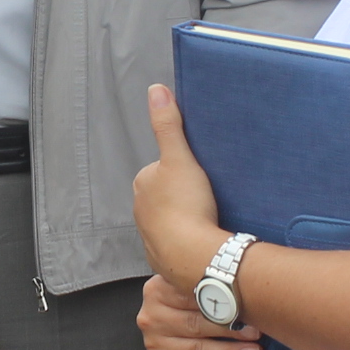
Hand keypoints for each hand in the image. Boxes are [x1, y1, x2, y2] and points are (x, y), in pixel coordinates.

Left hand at [131, 82, 227, 291]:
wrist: (194, 256)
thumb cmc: (186, 206)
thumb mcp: (180, 157)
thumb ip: (168, 124)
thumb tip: (156, 90)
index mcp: (143, 184)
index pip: (160, 171)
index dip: (180, 170)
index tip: (198, 175)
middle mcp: (141, 212)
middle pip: (165, 197)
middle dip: (181, 197)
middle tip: (206, 197)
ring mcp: (151, 238)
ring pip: (170, 222)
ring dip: (185, 221)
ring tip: (208, 218)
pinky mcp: (164, 259)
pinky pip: (176, 246)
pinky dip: (187, 243)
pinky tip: (203, 240)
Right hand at [139, 273, 262, 349]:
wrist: (172, 319)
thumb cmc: (193, 299)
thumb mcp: (193, 281)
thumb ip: (210, 281)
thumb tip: (250, 286)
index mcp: (158, 290)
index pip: (193, 295)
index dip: (223, 301)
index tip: (250, 307)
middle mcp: (153, 318)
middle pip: (195, 324)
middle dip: (230, 330)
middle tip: (256, 334)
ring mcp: (156, 345)